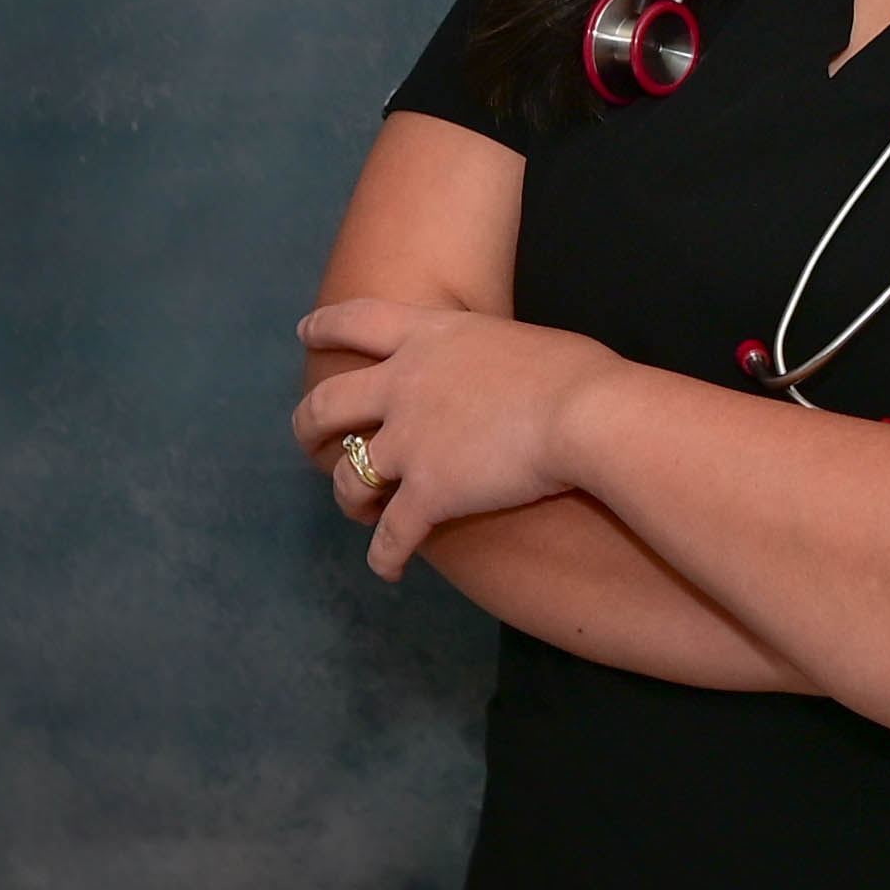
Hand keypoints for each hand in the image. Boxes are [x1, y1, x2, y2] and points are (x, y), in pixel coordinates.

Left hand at [293, 298, 622, 580]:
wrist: (585, 413)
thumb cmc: (576, 371)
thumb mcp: (518, 340)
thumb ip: (488, 356)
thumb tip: (502, 376)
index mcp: (430, 336)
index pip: (358, 320)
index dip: (325, 327)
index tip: (304, 332)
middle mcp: (403, 384)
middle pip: (326, 403)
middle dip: (309, 427)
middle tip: (310, 440)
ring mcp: (409, 441)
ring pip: (349, 478)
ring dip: (349, 498)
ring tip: (361, 511)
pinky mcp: (428, 493)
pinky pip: (392, 537)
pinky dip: (385, 557)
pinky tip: (389, 570)